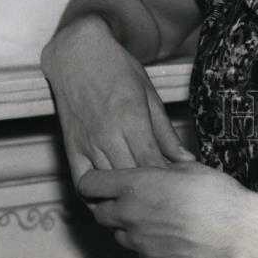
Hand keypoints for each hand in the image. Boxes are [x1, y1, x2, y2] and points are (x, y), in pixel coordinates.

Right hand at [41, 15, 195, 187]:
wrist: (78, 53)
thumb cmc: (118, 68)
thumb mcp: (149, 94)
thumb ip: (165, 132)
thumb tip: (186, 159)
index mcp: (132, 119)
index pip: (153, 165)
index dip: (168, 182)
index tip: (180, 189)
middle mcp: (108, 135)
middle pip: (132, 179)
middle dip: (152, 193)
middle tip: (168, 200)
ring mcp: (87, 143)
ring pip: (109, 185)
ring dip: (127, 197)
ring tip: (145, 204)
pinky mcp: (71, 148)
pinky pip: (83, 183)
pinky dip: (96, 196)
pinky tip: (112, 199)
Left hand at [78, 162, 257, 257]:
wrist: (233, 231)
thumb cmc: (214, 196)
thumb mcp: (186, 167)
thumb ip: (162, 168)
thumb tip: (158, 166)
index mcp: (135, 186)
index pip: (90, 183)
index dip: (94, 180)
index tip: (101, 180)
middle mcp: (129, 214)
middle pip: (99, 212)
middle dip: (109, 205)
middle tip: (129, 199)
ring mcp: (139, 242)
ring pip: (119, 234)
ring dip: (129, 225)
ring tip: (155, 217)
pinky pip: (140, 251)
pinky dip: (147, 243)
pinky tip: (168, 234)